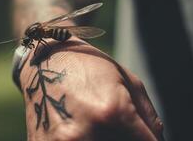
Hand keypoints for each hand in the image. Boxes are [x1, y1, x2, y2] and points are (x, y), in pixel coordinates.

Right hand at [19, 37, 163, 140]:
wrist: (43, 60)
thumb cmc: (87, 67)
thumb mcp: (127, 82)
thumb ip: (149, 119)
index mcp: (111, 112)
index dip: (145, 140)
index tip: (136, 132)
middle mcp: (84, 133)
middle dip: (122, 138)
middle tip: (110, 123)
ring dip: (100, 138)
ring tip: (92, 123)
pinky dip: (80, 140)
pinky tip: (74, 126)